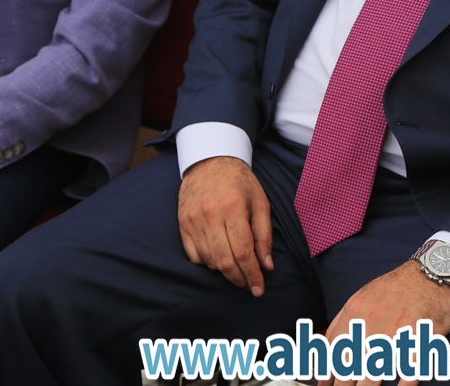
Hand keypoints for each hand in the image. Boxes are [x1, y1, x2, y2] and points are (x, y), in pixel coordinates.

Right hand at [177, 156, 272, 295]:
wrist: (210, 161)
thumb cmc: (240, 182)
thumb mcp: (260, 202)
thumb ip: (264, 234)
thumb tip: (266, 266)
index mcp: (233, 208)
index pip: (243, 252)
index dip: (252, 275)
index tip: (259, 289)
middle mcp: (210, 215)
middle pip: (224, 261)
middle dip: (239, 279)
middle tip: (249, 285)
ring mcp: (193, 221)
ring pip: (209, 261)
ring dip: (224, 271)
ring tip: (237, 268)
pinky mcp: (183, 224)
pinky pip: (194, 255)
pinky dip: (208, 262)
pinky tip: (219, 257)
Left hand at [321, 261, 449, 385]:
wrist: (433, 272)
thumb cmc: (396, 289)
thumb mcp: (361, 298)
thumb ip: (342, 322)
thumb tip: (325, 347)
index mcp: (354, 313)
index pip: (332, 352)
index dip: (327, 376)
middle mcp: (372, 323)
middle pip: (349, 368)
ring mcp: (396, 332)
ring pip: (373, 375)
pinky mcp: (420, 339)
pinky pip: (408, 373)